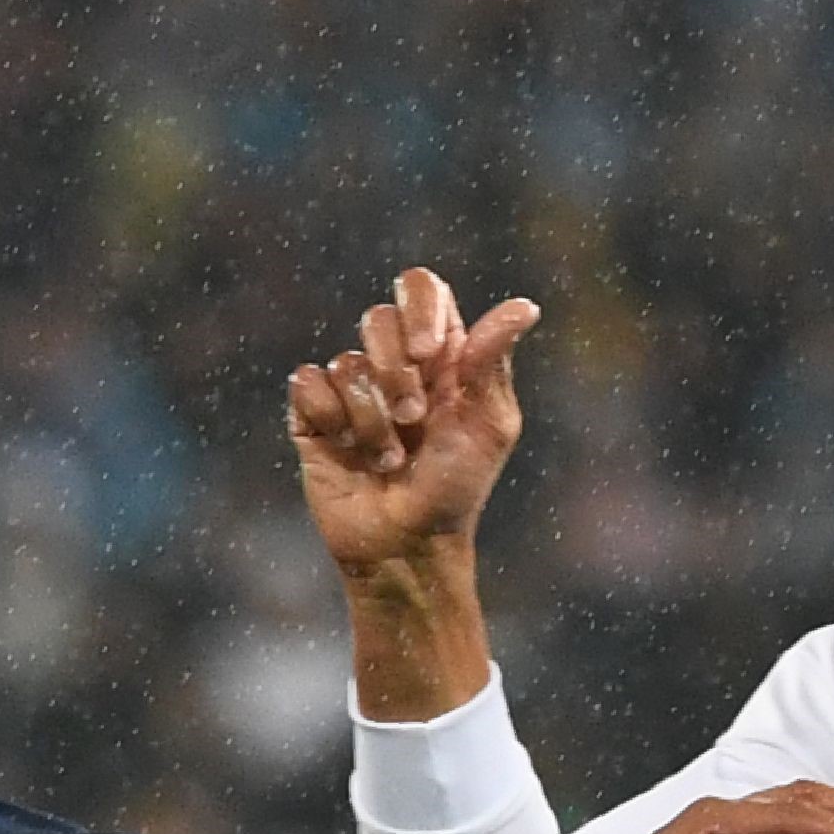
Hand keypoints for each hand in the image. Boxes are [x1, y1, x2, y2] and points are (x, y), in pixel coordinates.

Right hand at [291, 267, 537, 578]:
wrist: (406, 545)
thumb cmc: (455, 489)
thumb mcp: (489, 426)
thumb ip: (493, 362)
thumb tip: (524, 307)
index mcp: (441, 354)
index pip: (421, 288)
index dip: (419, 309)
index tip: (429, 354)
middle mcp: (393, 362)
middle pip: (377, 318)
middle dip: (396, 374)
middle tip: (414, 420)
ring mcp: (351, 388)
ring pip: (347, 363)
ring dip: (371, 419)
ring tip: (388, 459)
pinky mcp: (313, 415)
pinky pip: (308, 383)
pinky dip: (332, 419)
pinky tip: (347, 449)